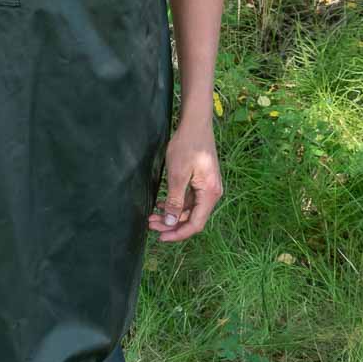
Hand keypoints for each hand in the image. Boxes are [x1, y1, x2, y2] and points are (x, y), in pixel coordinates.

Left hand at [148, 119, 222, 242]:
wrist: (195, 124)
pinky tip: (161, 204)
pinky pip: (189, 200)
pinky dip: (175, 205)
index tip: (160, 237)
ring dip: (171, 215)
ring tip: (152, 216)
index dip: (178, 234)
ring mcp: (207, 188)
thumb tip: (171, 222)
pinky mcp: (201, 182)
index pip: (196, 224)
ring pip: (189, 210)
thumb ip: (175, 200)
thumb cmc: (187, 145)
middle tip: (150, 225)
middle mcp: (212, 193)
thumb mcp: (177, 174)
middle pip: (192, 219)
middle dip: (171, 224)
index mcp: (210, 194)